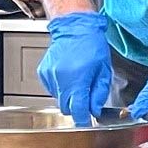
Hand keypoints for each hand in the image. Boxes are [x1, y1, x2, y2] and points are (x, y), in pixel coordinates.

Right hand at [38, 11, 111, 126]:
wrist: (75, 27)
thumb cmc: (92, 44)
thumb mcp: (104, 69)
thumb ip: (99, 92)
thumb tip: (94, 109)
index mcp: (78, 78)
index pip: (77, 110)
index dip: (82, 118)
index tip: (86, 120)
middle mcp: (62, 78)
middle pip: (65, 107)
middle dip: (75, 106)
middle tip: (85, 97)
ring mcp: (50, 75)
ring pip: (58, 98)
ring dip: (68, 94)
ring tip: (77, 78)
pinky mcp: (43, 72)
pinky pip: (52, 88)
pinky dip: (60, 86)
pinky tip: (68, 73)